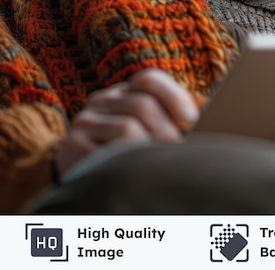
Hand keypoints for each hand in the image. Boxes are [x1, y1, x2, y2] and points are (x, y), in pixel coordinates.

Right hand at [55, 69, 198, 175]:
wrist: (88, 195)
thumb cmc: (134, 162)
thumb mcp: (154, 136)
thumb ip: (175, 124)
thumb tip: (203, 120)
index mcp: (125, 93)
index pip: (149, 80)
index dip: (174, 97)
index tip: (190, 120)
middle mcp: (102, 101)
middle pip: (142, 105)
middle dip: (166, 133)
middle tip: (177, 157)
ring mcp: (84, 121)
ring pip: (127, 128)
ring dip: (148, 152)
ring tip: (157, 170)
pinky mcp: (72, 146)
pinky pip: (106, 152)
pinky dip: (126, 165)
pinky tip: (132, 177)